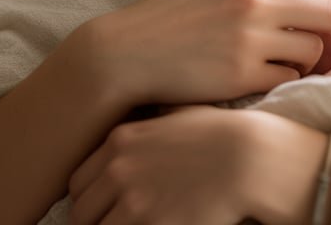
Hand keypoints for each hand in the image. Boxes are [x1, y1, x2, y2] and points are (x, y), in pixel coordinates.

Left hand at [68, 106, 327, 224]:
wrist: (252, 157)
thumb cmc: (224, 135)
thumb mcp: (180, 116)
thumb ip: (152, 124)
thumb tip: (145, 128)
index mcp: (120, 141)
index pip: (78, 183)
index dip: (89, 200)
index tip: (103, 208)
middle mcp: (118, 170)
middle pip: (81, 212)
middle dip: (95, 222)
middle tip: (118, 222)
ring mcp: (132, 200)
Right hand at [71, 0, 330, 107]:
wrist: (125, 53)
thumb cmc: (169, 23)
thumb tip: (307, 4)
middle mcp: (256, 2)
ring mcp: (251, 37)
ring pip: (314, 49)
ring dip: (311, 60)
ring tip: (285, 64)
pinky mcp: (242, 73)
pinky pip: (288, 77)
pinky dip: (286, 79)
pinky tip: (262, 78)